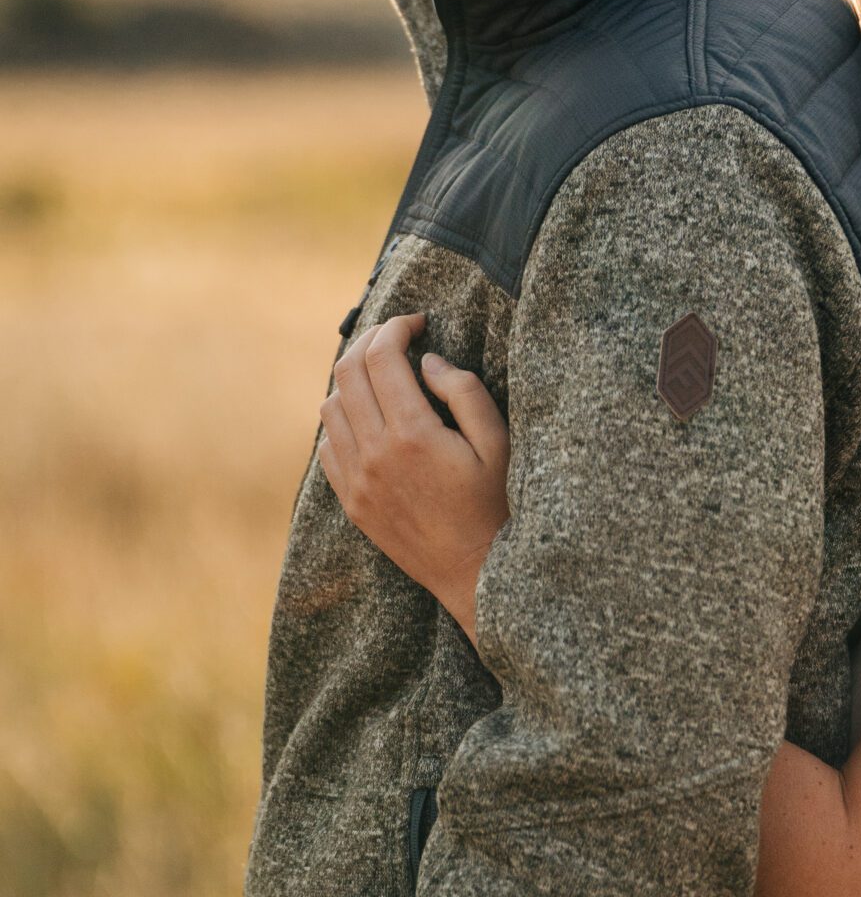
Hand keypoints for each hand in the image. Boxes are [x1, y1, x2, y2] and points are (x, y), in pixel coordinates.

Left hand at [317, 313, 510, 643]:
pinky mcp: (350, 500)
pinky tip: (370, 416)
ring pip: (330, 405)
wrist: (474, 573)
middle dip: (370, 341)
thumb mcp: (498, 444)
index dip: (396, 327)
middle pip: (348, 372)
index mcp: (413, 435)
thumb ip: (464, 392)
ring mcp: (356, 480)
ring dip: (353, 378)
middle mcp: (374, 454)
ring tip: (384, 374)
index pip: (382, 357)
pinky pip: (327, 444)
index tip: (418, 323)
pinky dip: (341, 418)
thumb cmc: (495, 506)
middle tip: (397, 336)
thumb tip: (427, 361)